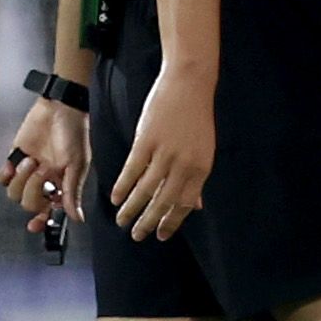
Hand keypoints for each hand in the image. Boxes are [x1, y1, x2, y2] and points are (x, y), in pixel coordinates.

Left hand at [0, 89, 87, 231]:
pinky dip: (7, 174)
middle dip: (34, 189)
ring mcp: (27, 172)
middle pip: (29, 204)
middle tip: (43, 169)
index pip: (49, 212)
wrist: (59, 108)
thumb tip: (77, 218)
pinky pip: (3, 178)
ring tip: (32, 159)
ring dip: (22, 178)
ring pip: (14, 194)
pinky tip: (16, 162)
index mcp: (61, 186)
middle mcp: (44, 183)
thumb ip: (73, 192)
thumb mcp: (77, 164)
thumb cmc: (74, 134)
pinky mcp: (14, 159)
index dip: (41, 221)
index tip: (34, 225)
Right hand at [110, 72, 214, 242]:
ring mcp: (165, 153)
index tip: (160, 235)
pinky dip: (123, 186)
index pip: (184, 204)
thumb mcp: (204, 150)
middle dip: (148, 222)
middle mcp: (184, 164)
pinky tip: (116, 197)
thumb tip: (195, 206)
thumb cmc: (196, 117)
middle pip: (163, 201)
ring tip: (121, 221)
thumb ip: (196, 179)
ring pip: (145, 189)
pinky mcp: (146, 141)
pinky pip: (132, 170)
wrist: (189, 84)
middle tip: (137, 236)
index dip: (171, 222)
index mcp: (201, 168)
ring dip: (132, 209)